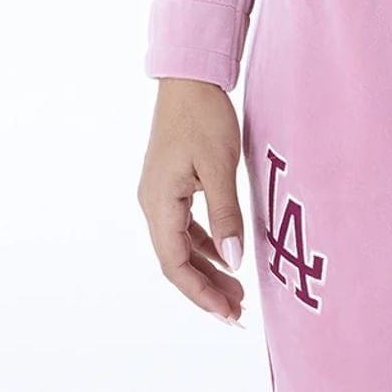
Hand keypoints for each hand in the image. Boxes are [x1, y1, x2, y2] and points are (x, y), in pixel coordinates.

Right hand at [138, 77, 248, 323]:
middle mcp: (153, 204)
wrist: (190, 76)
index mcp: (159, 204)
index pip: (175, 265)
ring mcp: (160, 195)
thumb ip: (226, 215)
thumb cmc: (204, 116)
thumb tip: (234, 263)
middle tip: (238, 312)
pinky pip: (186, 226)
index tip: (228, 315)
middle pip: (177, 261)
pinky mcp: (171, 184)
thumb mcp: (220, 166)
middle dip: (206, 289)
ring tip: (237, 292)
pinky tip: (225, 256)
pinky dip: (205, 245)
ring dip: (207, 269)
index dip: (201, 293)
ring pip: (181, 245)